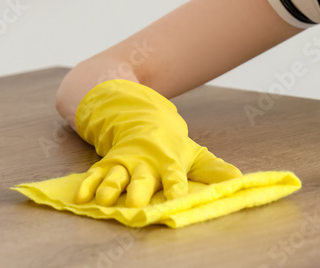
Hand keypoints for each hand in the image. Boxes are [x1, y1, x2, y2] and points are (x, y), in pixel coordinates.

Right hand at [73, 79, 241, 206]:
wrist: (140, 116)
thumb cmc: (171, 144)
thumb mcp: (194, 153)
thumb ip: (213, 170)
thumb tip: (239, 180)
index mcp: (169, 161)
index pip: (174, 176)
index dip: (175, 186)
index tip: (176, 197)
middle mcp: (145, 163)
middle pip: (141, 178)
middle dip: (139, 190)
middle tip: (136, 203)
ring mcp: (123, 163)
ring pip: (115, 176)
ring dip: (110, 188)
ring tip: (105, 200)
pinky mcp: (105, 164)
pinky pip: (93, 175)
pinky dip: (86, 185)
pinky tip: (80, 198)